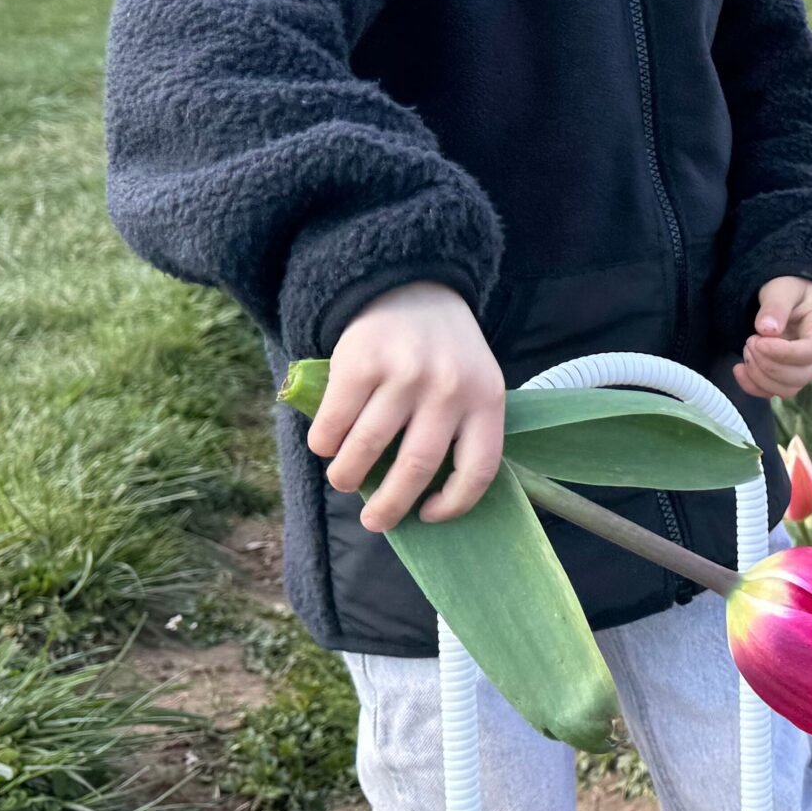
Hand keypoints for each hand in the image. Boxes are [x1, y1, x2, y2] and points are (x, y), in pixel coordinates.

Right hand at [304, 280, 506, 532]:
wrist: (412, 288)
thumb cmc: (445, 354)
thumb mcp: (473, 384)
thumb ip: (460, 431)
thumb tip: (422, 498)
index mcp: (486, 400)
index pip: (478, 469)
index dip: (454, 504)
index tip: (427, 515)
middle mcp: (448, 388)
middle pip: (417, 468)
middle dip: (390, 507)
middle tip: (374, 522)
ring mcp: (404, 374)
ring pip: (368, 448)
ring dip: (348, 476)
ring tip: (344, 480)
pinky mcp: (361, 362)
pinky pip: (336, 422)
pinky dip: (325, 444)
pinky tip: (327, 447)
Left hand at [734, 276, 811, 400]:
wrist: (792, 297)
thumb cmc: (792, 288)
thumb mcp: (783, 288)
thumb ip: (776, 306)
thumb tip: (765, 329)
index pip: (811, 351)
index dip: (783, 352)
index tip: (757, 340)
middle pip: (801, 375)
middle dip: (769, 364)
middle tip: (750, 341)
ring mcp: (807, 367)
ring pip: (788, 388)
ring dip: (760, 375)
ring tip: (747, 349)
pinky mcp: (790, 375)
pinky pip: (774, 391)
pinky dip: (753, 386)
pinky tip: (738, 369)